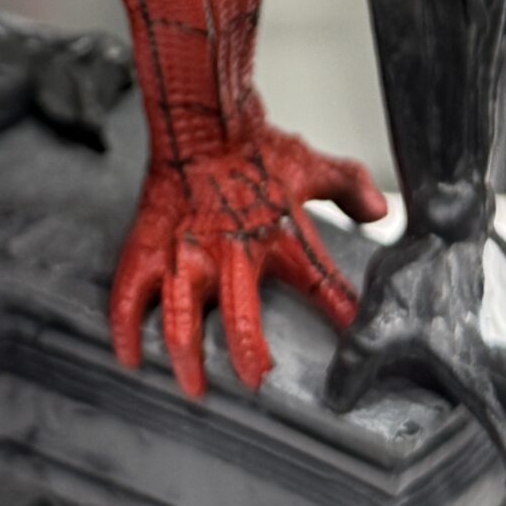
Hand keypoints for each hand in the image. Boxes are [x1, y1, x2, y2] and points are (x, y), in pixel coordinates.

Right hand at [110, 113, 386, 398]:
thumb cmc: (255, 147)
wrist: (202, 118)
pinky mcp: (149, 242)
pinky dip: (125, 325)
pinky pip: (130, 289)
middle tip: (253, 381)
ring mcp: (185, 248)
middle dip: (246, 352)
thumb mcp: (312, 166)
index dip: (340, 312)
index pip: (319, 281)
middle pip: (240, 311)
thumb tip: (379, 212)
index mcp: (276, 235)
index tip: (356, 344)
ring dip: (185, 353)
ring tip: (192, 387)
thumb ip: (349, 189)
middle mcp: (230, 248)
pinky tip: (127, 355)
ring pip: (180, 311)